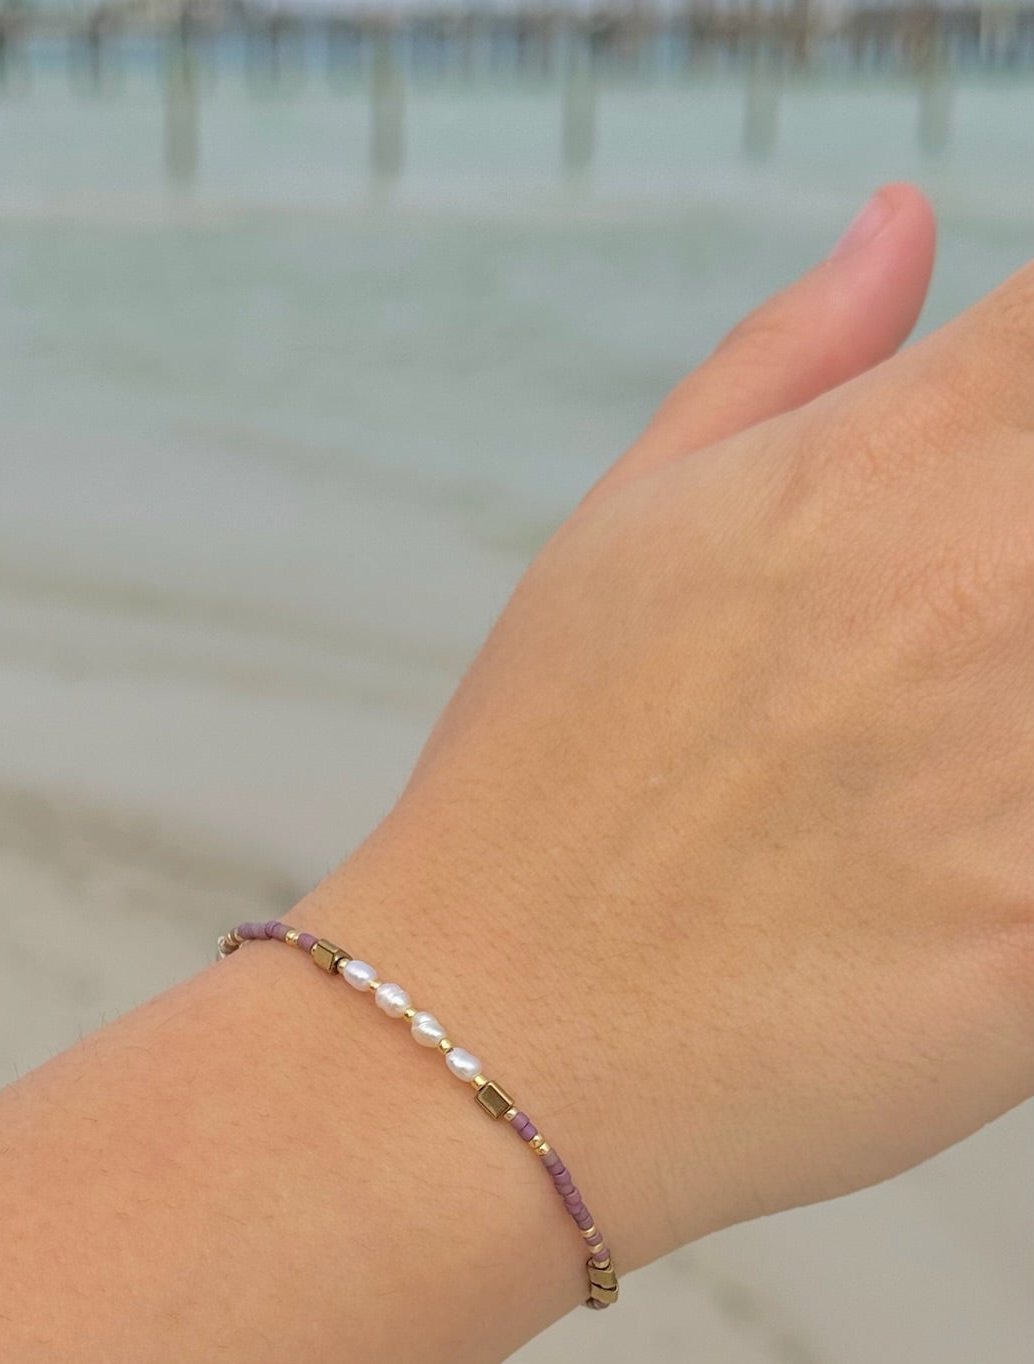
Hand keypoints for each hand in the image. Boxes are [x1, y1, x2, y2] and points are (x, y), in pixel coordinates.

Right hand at [299, 184, 1032, 1270]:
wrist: (486, 1042)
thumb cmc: (538, 793)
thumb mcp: (627, 534)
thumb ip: (786, 359)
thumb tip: (902, 219)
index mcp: (897, 457)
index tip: (990, 478)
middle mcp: (995, 584)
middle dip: (1020, 590)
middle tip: (939, 669)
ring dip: (1021, 718)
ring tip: (925, 775)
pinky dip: (1025, 861)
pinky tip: (951, 878)